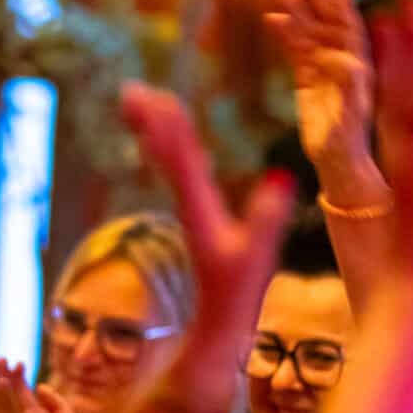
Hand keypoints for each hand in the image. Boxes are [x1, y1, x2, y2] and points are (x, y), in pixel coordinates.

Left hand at [122, 82, 294, 405]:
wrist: (216, 322)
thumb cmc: (238, 292)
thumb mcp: (257, 256)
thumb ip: (268, 219)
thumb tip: (282, 177)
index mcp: (201, 209)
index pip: (183, 161)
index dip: (171, 129)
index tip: (159, 100)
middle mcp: (189, 204)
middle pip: (165, 153)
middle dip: (151, 121)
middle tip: (130, 90)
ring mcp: (189, 208)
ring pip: (166, 160)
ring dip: (152, 128)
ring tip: (135, 99)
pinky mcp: (195, 213)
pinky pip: (176, 170)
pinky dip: (166, 145)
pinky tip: (160, 132)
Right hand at [264, 0, 383, 205]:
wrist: (336, 163)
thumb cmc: (345, 141)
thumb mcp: (349, 114)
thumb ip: (348, 85)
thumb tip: (344, 57)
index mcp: (357, 64)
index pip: (347, 23)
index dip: (335, 1)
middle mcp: (343, 61)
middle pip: (329, 21)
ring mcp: (324, 69)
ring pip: (310, 33)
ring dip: (298, 13)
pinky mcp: (307, 80)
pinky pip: (296, 50)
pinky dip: (286, 34)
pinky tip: (272, 20)